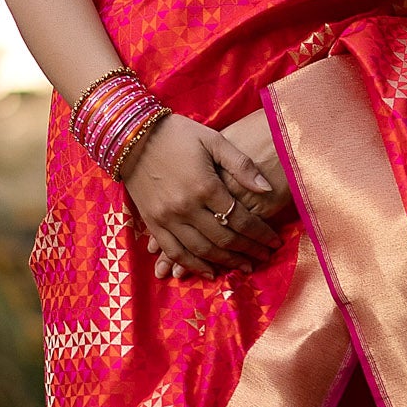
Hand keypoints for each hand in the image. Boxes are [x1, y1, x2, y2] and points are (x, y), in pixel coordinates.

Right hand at [122, 113, 283, 279]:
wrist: (132, 135)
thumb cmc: (178, 134)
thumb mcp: (214, 140)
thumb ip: (241, 166)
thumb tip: (267, 189)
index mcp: (206, 186)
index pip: (241, 219)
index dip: (261, 234)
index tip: (274, 241)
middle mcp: (187, 207)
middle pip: (224, 239)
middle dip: (248, 251)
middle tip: (265, 257)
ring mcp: (167, 218)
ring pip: (202, 250)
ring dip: (226, 262)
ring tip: (245, 267)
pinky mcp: (152, 223)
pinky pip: (175, 252)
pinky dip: (193, 266)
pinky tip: (210, 272)